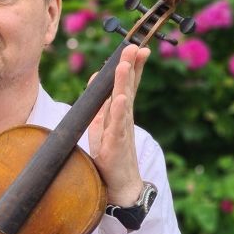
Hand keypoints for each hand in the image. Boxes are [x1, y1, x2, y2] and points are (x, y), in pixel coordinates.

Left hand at [88, 44, 149, 205]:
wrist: (120, 186)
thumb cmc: (111, 154)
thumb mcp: (102, 124)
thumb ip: (102, 103)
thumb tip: (95, 79)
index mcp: (121, 112)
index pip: (128, 85)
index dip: (132, 66)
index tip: (137, 48)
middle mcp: (124, 118)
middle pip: (128, 88)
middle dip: (130, 67)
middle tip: (135, 47)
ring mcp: (122, 130)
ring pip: (123, 102)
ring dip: (124, 83)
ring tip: (124, 66)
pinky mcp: (116, 144)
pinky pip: (118, 125)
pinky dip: (119, 111)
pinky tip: (121, 99)